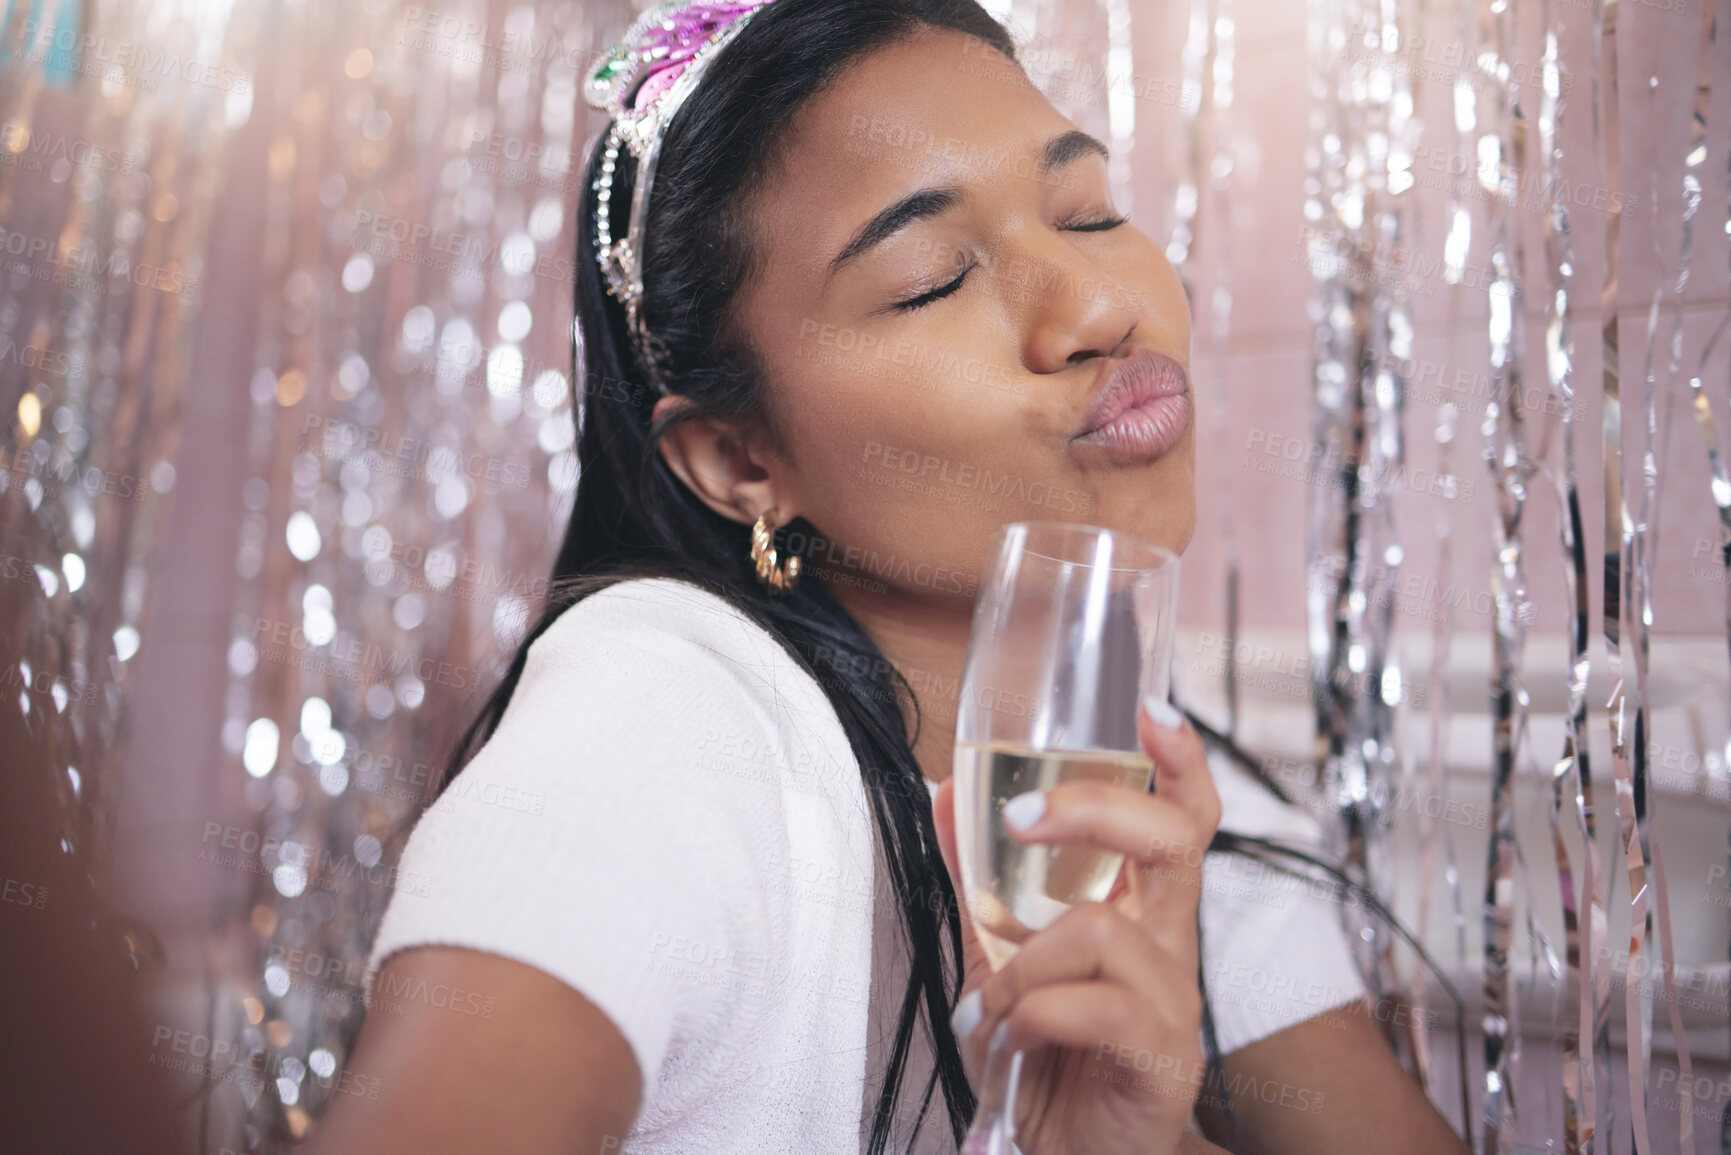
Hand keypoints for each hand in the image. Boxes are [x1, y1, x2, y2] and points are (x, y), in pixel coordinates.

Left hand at [932, 698, 1221, 1154]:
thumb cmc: (1046, 1055)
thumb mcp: (999, 956)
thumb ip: (978, 881)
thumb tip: (945, 792)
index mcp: (1141, 911)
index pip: (1184, 820)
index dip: (1181, 763)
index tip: (1152, 709)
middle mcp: (1170, 945)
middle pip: (1172, 843)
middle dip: (1096, 811)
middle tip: (1021, 821)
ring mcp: (1174, 1004)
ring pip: (1105, 931)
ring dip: (1024, 963)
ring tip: (994, 1008)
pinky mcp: (1165, 1062)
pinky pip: (1101, 1008)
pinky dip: (1036, 1014)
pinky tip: (1014, 1039)